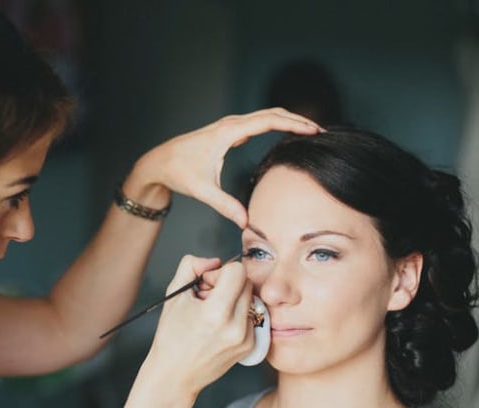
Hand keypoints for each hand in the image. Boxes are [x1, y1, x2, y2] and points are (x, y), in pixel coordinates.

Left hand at [124, 108, 322, 227]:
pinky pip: (257, 123)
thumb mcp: (203, 190)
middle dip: (296, 119)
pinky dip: (275, 124)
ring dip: (287, 120)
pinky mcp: (228, 133)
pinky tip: (286, 134)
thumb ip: (225, 205)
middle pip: (271, 113)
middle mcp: (230, 124)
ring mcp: (229, 127)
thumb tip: (245, 222)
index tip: (313, 129)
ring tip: (309, 131)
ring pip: (265, 116)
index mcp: (228, 132)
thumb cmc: (178, 173)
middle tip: (319, 130)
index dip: (293, 123)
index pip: (268, 120)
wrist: (159, 163)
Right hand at [138, 255, 254, 401]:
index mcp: (215, 313)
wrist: (175, 375)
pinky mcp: (251, 345)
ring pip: (251, 298)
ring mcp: (246, 338)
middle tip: (208, 296)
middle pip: (247, 282)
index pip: (238, 271)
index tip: (207, 284)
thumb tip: (214, 261)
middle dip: (228, 283)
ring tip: (213, 313)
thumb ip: (192, 266)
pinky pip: (252, 315)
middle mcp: (236, 327)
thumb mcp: (174, 295)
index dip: (220, 272)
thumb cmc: (171, 335)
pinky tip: (219, 325)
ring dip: (234, 298)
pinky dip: (237, 313)